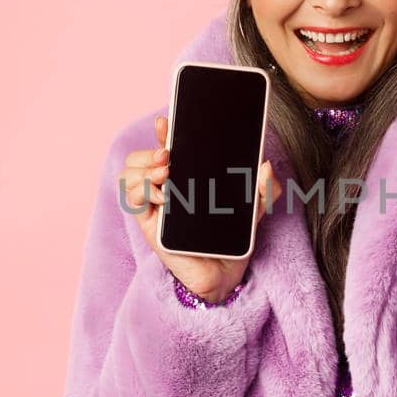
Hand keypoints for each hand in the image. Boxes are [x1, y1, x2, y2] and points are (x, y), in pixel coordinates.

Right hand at [118, 114, 275, 301]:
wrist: (226, 274)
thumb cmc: (233, 239)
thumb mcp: (255, 209)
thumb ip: (265, 188)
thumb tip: (267, 165)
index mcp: (185, 177)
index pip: (167, 147)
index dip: (164, 132)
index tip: (166, 121)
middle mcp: (165, 187)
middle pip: (140, 157)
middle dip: (149, 151)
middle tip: (168, 156)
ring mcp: (154, 205)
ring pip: (129, 174)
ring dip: (142, 169)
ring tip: (164, 174)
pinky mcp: (149, 224)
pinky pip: (132, 201)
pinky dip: (141, 191)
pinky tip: (162, 196)